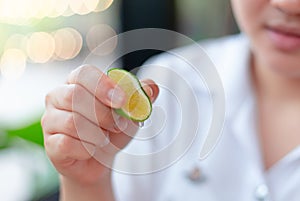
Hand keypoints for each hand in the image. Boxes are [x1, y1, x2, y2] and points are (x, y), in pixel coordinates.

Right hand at [41, 65, 158, 185]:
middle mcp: (57, 97)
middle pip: (75, 96)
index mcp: (77, 82)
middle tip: (118, 125)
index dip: (102, 85)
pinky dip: (88, 150)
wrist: (100, 159)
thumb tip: (152, 88)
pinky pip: (68, 144)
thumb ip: (141, 97)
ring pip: (73, 122)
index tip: (121, 100)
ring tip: (104, 138)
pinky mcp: (50, 144)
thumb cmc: (112, 129)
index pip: (83, 74)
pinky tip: (92, 150)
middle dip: (103, 114)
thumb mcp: (130, 111)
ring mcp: (50, 120)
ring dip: (98, 134)